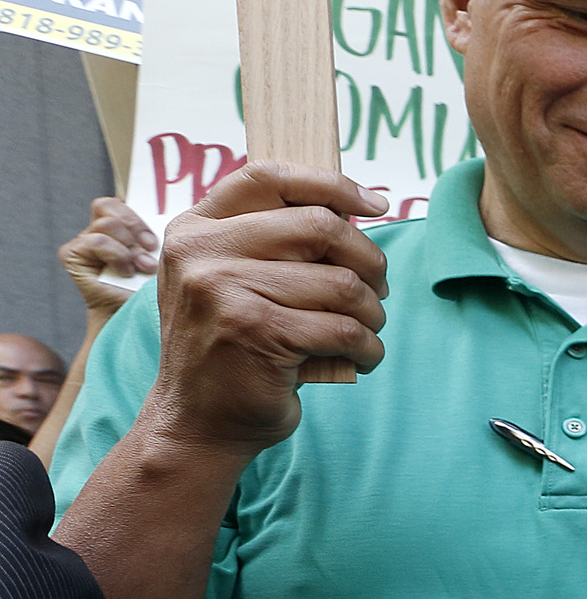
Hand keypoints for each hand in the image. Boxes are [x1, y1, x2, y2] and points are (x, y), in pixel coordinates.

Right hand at [58, 196, 158, 318]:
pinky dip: (116, 255)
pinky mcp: (72, 254)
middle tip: (152, 247)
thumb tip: (179, 216)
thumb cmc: (152, 287)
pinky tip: (126, 272)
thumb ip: (161, 233)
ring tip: (144, 267)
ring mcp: (84, 241)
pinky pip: (96, 241)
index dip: (138, 212)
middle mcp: (99, 230)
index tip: (157, 233)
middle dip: (136, 226)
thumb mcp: (162, 255)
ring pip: (106, 224)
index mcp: (120, 226)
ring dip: (129, 247)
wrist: (134, 316)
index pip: (121, 201)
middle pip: (110, 206)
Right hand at [143, 162, 389, 456]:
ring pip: (343, 283)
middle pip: (320, 225)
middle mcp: (201, 252)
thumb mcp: (230, 279)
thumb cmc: (231, 346)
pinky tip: (361, 359)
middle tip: (379, 291)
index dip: (332, 185)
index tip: (376, 204)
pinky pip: (345, 329)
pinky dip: (369, 348)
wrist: (197, 421)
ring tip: (366, 332)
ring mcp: (224, 290)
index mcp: (195, 229)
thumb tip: (354, 209)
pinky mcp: (256, 332)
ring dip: (373, 313)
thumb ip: (270, 241)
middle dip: (369, 260)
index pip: (268, 177)